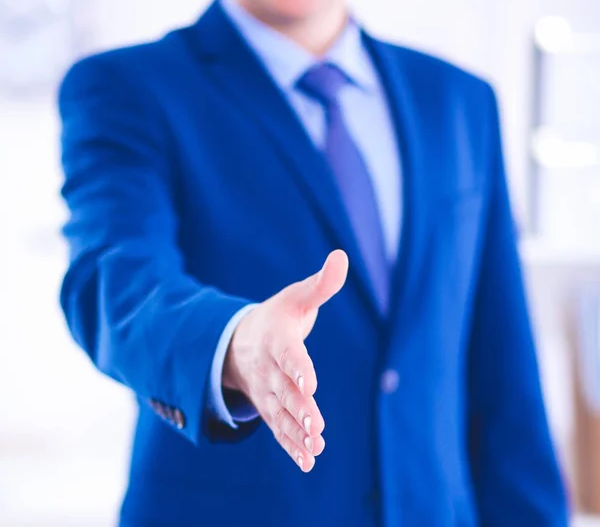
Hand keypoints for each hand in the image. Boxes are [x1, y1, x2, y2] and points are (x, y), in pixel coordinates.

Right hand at [223, 250, 348, 471]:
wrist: (241, 342)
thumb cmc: (277, 317)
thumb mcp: (296, 297)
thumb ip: (321, 284)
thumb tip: (342, 256)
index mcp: (277, 340)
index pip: (288, 356)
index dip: (299, 369)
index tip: (310, 384)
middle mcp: (269, 370)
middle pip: (285, 391)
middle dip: (300, 409)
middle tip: (317, 426)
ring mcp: (268, 392)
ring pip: (282, 414)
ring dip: (297, 433)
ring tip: (316, 450)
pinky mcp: (270, 408)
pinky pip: (279, 429)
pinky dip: (291, 445)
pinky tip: (308, 461)